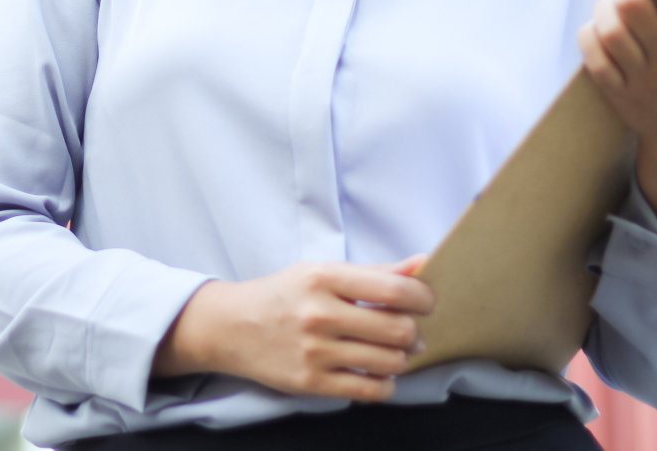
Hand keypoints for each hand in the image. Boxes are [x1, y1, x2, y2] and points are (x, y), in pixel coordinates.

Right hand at [151, 254, 432, 401]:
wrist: (231, 327)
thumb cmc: (283, 295)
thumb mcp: (322, 272)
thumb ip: (374, 272)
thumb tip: (422, 264)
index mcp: (324, 278)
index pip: (394, 290)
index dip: (423, 299)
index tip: (425, 303)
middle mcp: (319, 314)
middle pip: (397, 329)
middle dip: (414, 333)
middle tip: (410, 332)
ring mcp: (315, 352)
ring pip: (388, 362)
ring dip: (401, 359)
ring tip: (393, 352)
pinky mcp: (311, 383)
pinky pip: (370, 391)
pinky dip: (385, 384)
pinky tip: (378, 374)